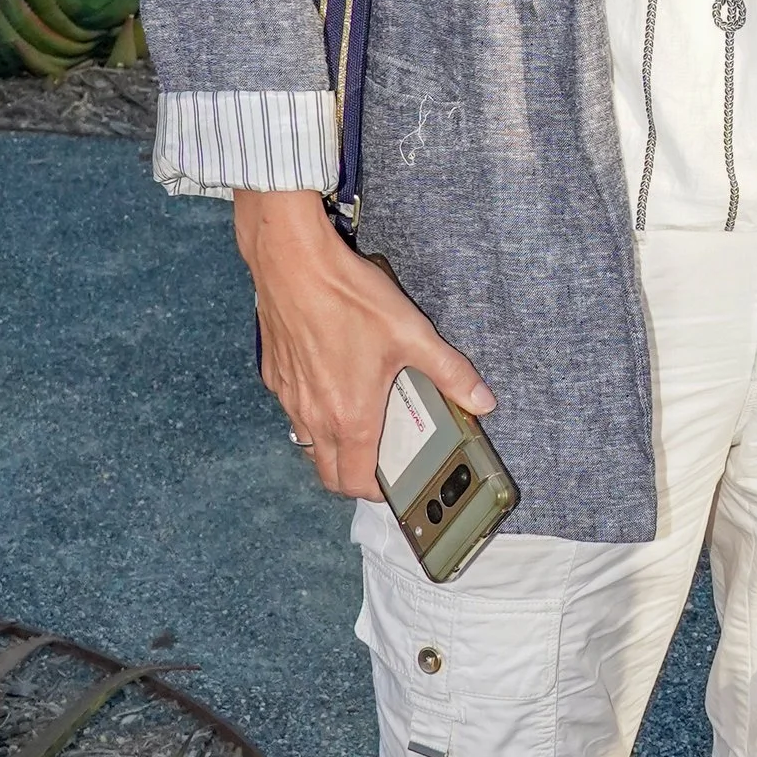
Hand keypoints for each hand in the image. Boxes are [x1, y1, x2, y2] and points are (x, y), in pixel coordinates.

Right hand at [235, 191, 495, 498]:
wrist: (293, 263)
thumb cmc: (351, 298)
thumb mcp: (412, 333)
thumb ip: (450, 372)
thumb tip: (484, 401)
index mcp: (351, 418)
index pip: (357, 483)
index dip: (377, 492)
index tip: (395, 480)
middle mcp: (314, 417)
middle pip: (327, 473)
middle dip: (353, 476)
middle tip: (378, 457)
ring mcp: (289, 398)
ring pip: (307, 442)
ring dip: (331, 445)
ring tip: (358, 419)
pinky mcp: (273, 376)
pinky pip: (292, 410)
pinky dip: (311, 412)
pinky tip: (331, 381)